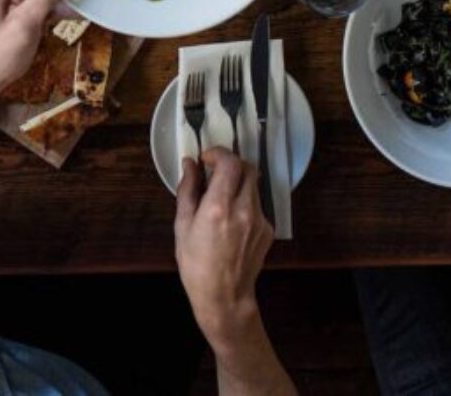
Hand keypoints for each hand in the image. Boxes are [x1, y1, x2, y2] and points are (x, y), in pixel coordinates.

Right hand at [174, 148, 271, 357]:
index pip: (230, 162)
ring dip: (238, 183)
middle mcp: (244, 209)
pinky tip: (231, 222)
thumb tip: (190, 164)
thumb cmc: (196, 264)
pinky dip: (244, 202)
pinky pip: (257, 205)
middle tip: (214, 173)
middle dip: (231, 164)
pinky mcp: (268, 230)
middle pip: (248, 168)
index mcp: (219, 207)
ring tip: (220, 201)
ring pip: (253, 186)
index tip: (206, 159)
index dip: (218, 153)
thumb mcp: (182, 225)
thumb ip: (188, 190)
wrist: (224, 297)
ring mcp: (260, 220)